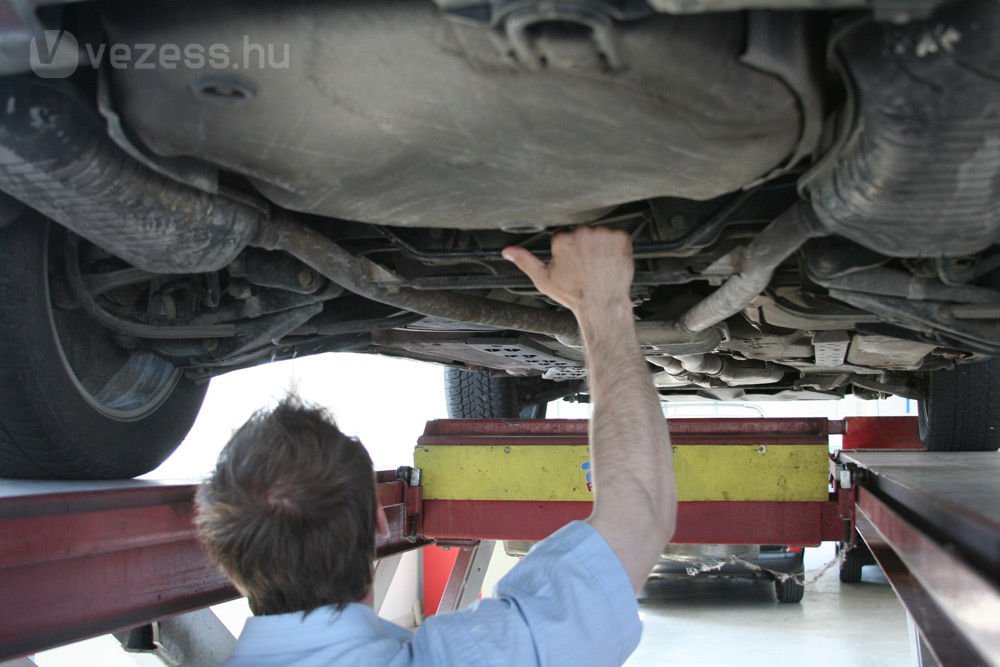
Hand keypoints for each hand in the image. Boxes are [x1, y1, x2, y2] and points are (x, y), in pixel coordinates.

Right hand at [502, 226, 633, 319]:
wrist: (602, 305)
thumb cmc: (575, 295)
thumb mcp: (544, 280)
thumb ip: (525, 261)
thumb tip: (508, 251)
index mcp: (562, 240)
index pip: (563, 238)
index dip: (567, 252)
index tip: (571, 265)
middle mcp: (581, 233)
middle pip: (581, 234)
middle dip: (584, 247)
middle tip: (586, 267)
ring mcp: (602, 235)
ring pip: (599, 234)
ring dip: (600, 246)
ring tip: (598, 266)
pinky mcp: (620, 238)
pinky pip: (618, 237)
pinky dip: (617, 247)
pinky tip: (610, 262)